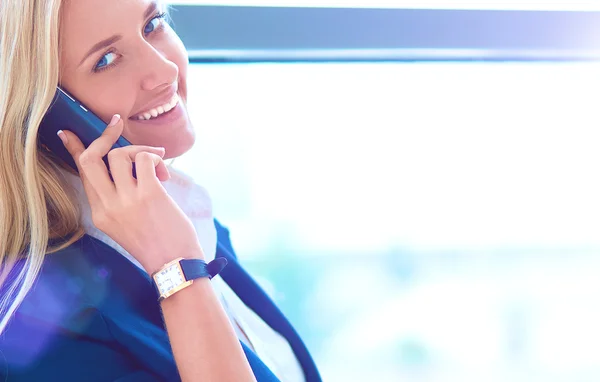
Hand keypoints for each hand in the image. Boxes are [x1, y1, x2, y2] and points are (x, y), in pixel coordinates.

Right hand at [58, 114, 203, 272]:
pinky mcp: (148, 194)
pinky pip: (144, 159)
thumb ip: (118, 199)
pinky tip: (164, 174)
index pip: (82, 175)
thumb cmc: (157, 244)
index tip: (68, 134)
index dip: (75, 150)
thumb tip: (127, 166)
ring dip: (139, 150)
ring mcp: (126, 199)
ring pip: (119, 155)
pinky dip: (154, 158)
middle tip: (116, 125)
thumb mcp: (125, 225)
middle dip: (104, 137)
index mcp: (100, 213)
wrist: (175, 264)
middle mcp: (108, 205)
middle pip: (90, 159)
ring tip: (156, 165)